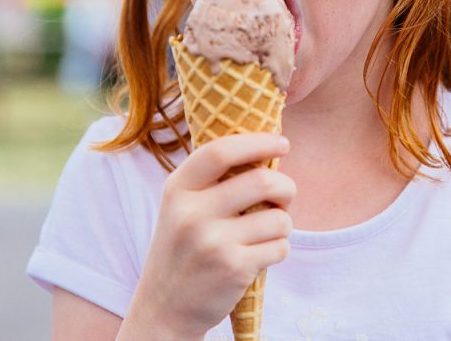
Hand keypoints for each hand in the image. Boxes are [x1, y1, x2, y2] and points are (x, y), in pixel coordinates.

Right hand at [122, 132, 294, 339]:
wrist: (164, 308)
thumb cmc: (183, 249)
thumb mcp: (182, 207)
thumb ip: (212, 180)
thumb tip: (265, 150)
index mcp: (177, 189)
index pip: (221, 151)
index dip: (257, 142)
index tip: (282, 143)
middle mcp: (191, 213)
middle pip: (262, 180)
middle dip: (286, 187)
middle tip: (285, 195)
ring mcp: (212, 242)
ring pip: (279, 218)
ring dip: (283, 224)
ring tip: (266, 233)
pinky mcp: (233, 268)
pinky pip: (280, 247)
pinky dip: (278, 249)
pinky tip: (259, 256)